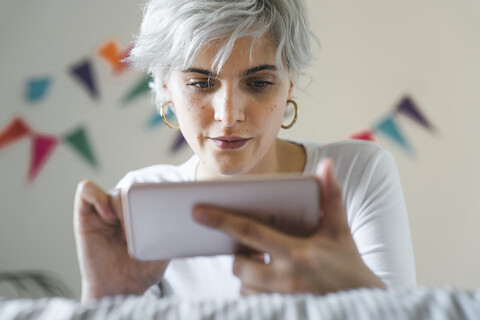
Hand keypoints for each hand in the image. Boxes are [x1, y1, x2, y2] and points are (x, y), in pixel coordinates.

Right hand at [73, 181, 168, 301]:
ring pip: (114, 192)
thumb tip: (178, 215)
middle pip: (132, 189)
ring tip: (126, 233)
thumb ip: (171, 231)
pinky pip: (86, 190)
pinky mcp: (85, 216)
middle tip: (142, 230)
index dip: (154, 197)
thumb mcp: (164, 249)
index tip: (159, 218)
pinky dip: (98, 198)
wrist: (120, 289)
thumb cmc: (141, 270)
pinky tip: (108, 217)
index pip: (148, 189)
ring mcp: (103, 211)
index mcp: (141, 211)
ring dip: (122, 207)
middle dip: (139, 206)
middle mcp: (122, 209)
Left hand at [193, 159, 385, 295]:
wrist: (362, 303)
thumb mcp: (339, 228)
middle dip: (237, 254)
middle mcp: (286, 279)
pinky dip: (254, 288)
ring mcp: (282, 298)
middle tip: (248, 247)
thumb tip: (326, 165)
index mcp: (297, 252)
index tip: (198, 211)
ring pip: (244, 285)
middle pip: (240, 264)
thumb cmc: (347, 262)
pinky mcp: (279, 309)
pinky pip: (252, 299)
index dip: (222, 220)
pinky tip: (267, 278)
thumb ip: (332, 196)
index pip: (250, 233)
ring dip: (247, 271)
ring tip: (262, 261)